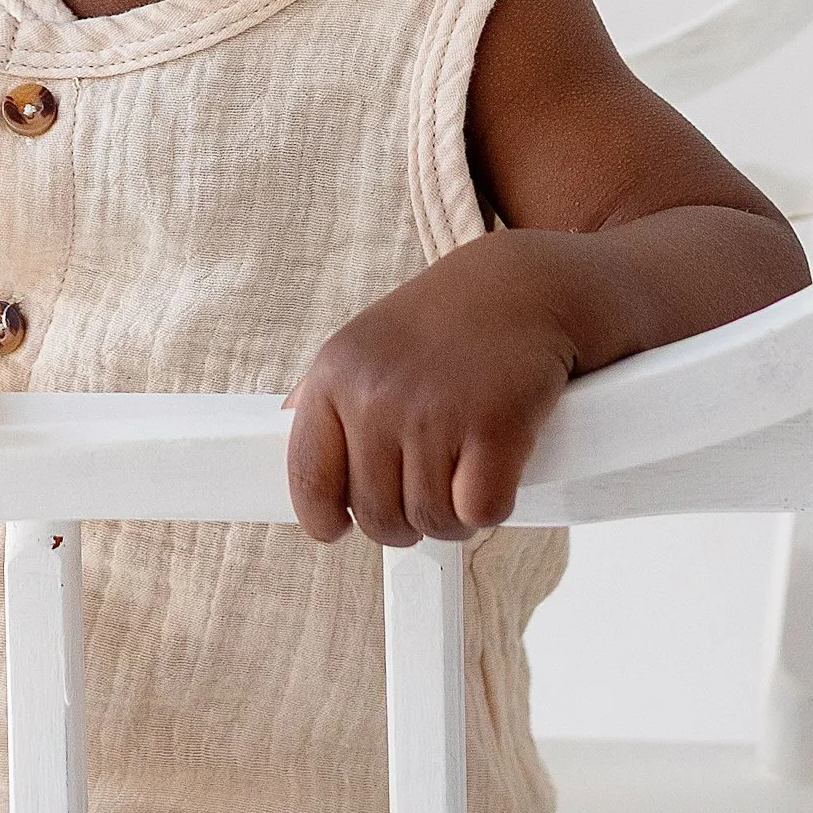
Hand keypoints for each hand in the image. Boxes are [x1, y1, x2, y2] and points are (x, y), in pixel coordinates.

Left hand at [286, 233, 584, 546]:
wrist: (527, 285)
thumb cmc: (447, 321)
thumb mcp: (367, 342)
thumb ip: (325, 393)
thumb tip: (285, 432)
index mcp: (336, 375)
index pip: (309, 478)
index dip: (325, 517)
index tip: (339, 527)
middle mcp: (378, 395)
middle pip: (376, 516)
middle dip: (405, 521)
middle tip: (428, 493)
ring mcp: (435, 411)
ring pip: (432, 520)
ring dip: (453, 516)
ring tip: (465, 477)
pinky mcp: (494, 426)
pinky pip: (478, 511)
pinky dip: (490, 508)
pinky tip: (495, 475)